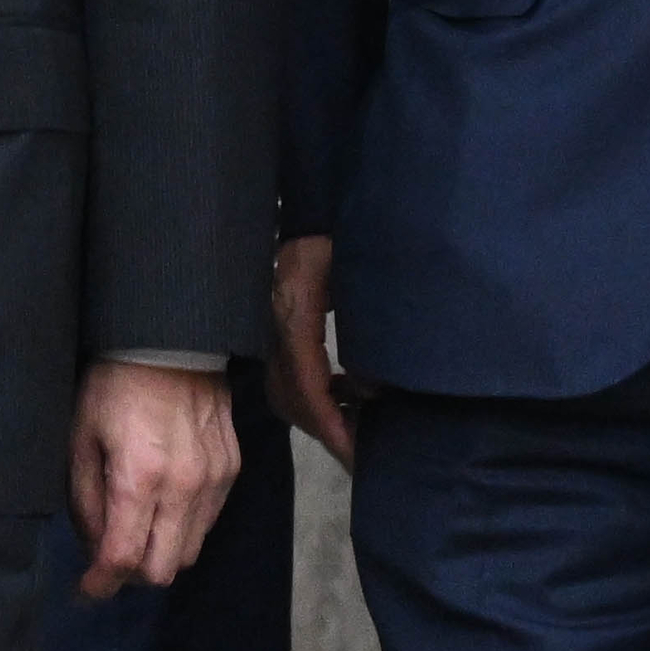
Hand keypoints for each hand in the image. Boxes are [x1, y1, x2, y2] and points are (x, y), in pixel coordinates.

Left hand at [67, 360, 239, 599]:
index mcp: (139, 477)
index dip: (101, 584)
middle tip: (110, 559)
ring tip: (137, 529)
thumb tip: (94, 550)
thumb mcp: (81, 438)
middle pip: (163, 569)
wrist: (169, 339)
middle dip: (132, 575)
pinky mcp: (232, 468)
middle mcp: (184, 485)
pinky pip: (209, 521)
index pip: (123, 558)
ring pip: (191, 551)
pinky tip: (164, 505)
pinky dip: (184, 527)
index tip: (87, 589)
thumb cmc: (113, 385)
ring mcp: (215, 478)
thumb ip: (85, 501)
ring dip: (161, 552)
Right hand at [267, 235, 357, 468]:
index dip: (327, 419)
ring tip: (356, 430)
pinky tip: (347, 397)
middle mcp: (278, 315)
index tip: (353, 450)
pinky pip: (290, 369)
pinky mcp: (285, 318)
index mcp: (296, 302)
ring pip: (284, 384)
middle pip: (287, 389)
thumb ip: (373, 334)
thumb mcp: (370, 276)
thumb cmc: (351, 229)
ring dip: (318, 414)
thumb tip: (370, 388)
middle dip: (322, 427)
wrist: (328, 197)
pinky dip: (315, 394)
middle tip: (361, 453)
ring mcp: (276, 318)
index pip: (303, 376)